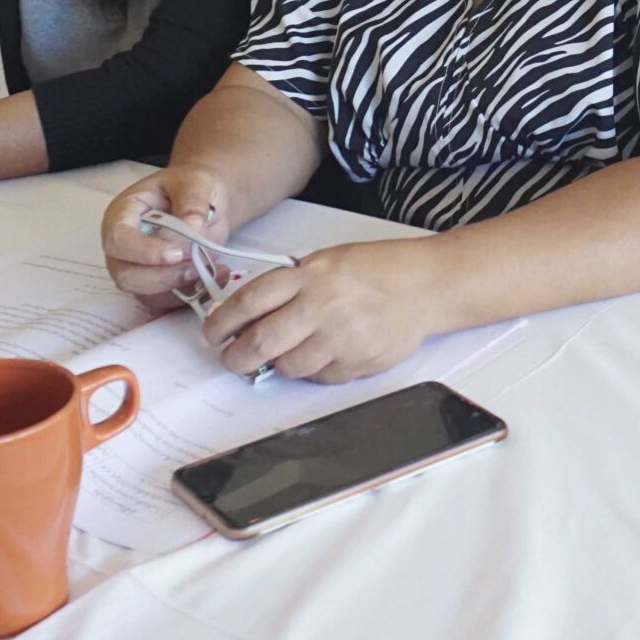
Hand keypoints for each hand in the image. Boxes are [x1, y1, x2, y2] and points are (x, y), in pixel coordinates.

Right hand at [100, 164, 230, 309]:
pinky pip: (168, 302)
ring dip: (179, 289)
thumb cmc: (191, 187)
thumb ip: (193, 203)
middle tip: (196, 266)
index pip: (119, 240)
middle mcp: (123, 247)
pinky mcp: (157, 285)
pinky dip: (193, 295)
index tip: (176, 253)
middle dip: (163, 277)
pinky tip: (217, 276)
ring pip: (146, 295)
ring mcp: (137, 269)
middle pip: (126, 276)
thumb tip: (192, 229)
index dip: (144, 252)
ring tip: (211, 270)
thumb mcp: (196, 183)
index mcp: (122, 215)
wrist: (205, 202)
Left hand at [202, 239, 438, 382]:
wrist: (427, 286)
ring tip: (285, 353)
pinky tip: (323, 353)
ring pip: (288, 366)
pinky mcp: (357, 362)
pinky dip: (314, 370)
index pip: (249, 301)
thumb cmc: (377, 270)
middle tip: (231, 358)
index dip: (221, 321)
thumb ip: (290, 285)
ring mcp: (340, 338)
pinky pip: (320, 377)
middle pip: (261, 342)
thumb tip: (249, 314)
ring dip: (279, 364)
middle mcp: (321, 306)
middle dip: (236, 357)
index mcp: (309, 275)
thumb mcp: (327, 261)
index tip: (212, 332)